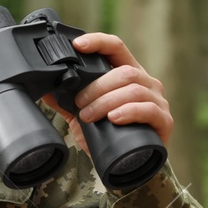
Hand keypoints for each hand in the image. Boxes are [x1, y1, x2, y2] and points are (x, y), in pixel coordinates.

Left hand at [40, 33, 173, 156]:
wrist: (130, 165)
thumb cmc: (111, 135)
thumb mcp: (86, 115)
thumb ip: (67, 102)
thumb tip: (43, 91)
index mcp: (128, 73)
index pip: (116, 47)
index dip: (98, 42)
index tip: (78, 45)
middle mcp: (146, 83)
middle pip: (124, 72)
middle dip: (96, 87)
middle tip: (78, 103)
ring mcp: (158, 101)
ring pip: (134, 90)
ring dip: (106, 102)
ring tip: (88, 116)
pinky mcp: (164, 121)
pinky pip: (149, 110)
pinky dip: (129, 112)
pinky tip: (114, 118)